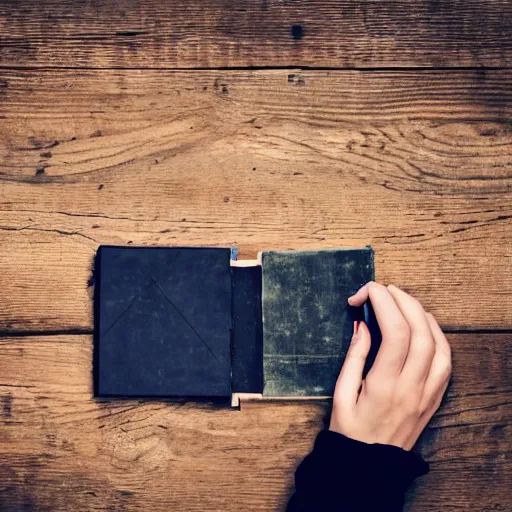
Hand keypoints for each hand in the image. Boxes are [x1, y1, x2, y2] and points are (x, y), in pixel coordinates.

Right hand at [330, 282, 451, 449]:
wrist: (368, 469)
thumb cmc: (349, 432)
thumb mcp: (339, 395)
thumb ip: (354, 358)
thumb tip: (364, 325)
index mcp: (383, 387)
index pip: (395, 332)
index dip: (383, 302)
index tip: (366, 291)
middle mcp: (410, 388)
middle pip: (419, 332)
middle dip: (402, 300)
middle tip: (383, 289)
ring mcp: (427, 394)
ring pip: (438, 344)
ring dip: (422, 314)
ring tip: (402, 300)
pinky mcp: (434, 398)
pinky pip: (446, 361)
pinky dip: (437, 336)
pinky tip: (423, 325)